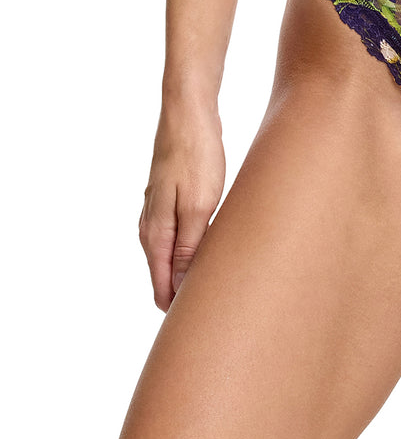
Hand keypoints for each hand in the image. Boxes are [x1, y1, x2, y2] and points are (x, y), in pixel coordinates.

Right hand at [138, 95, 225, 311]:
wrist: (188, 112)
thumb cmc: (197, 155)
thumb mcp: (199, 205)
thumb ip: (189, 246)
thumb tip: (178, 285)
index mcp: (155, 232)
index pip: (160, 286)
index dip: (177, 309)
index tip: (196, 327)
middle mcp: (150, 225)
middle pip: (162, 274)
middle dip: (182, 295)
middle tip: (213, 312)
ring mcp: (158, 210)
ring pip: (168, 255)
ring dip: (186, 273)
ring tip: (212, 290)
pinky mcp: (169, 197)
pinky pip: (175, 236)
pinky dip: (187, 251)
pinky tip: (205, 253)